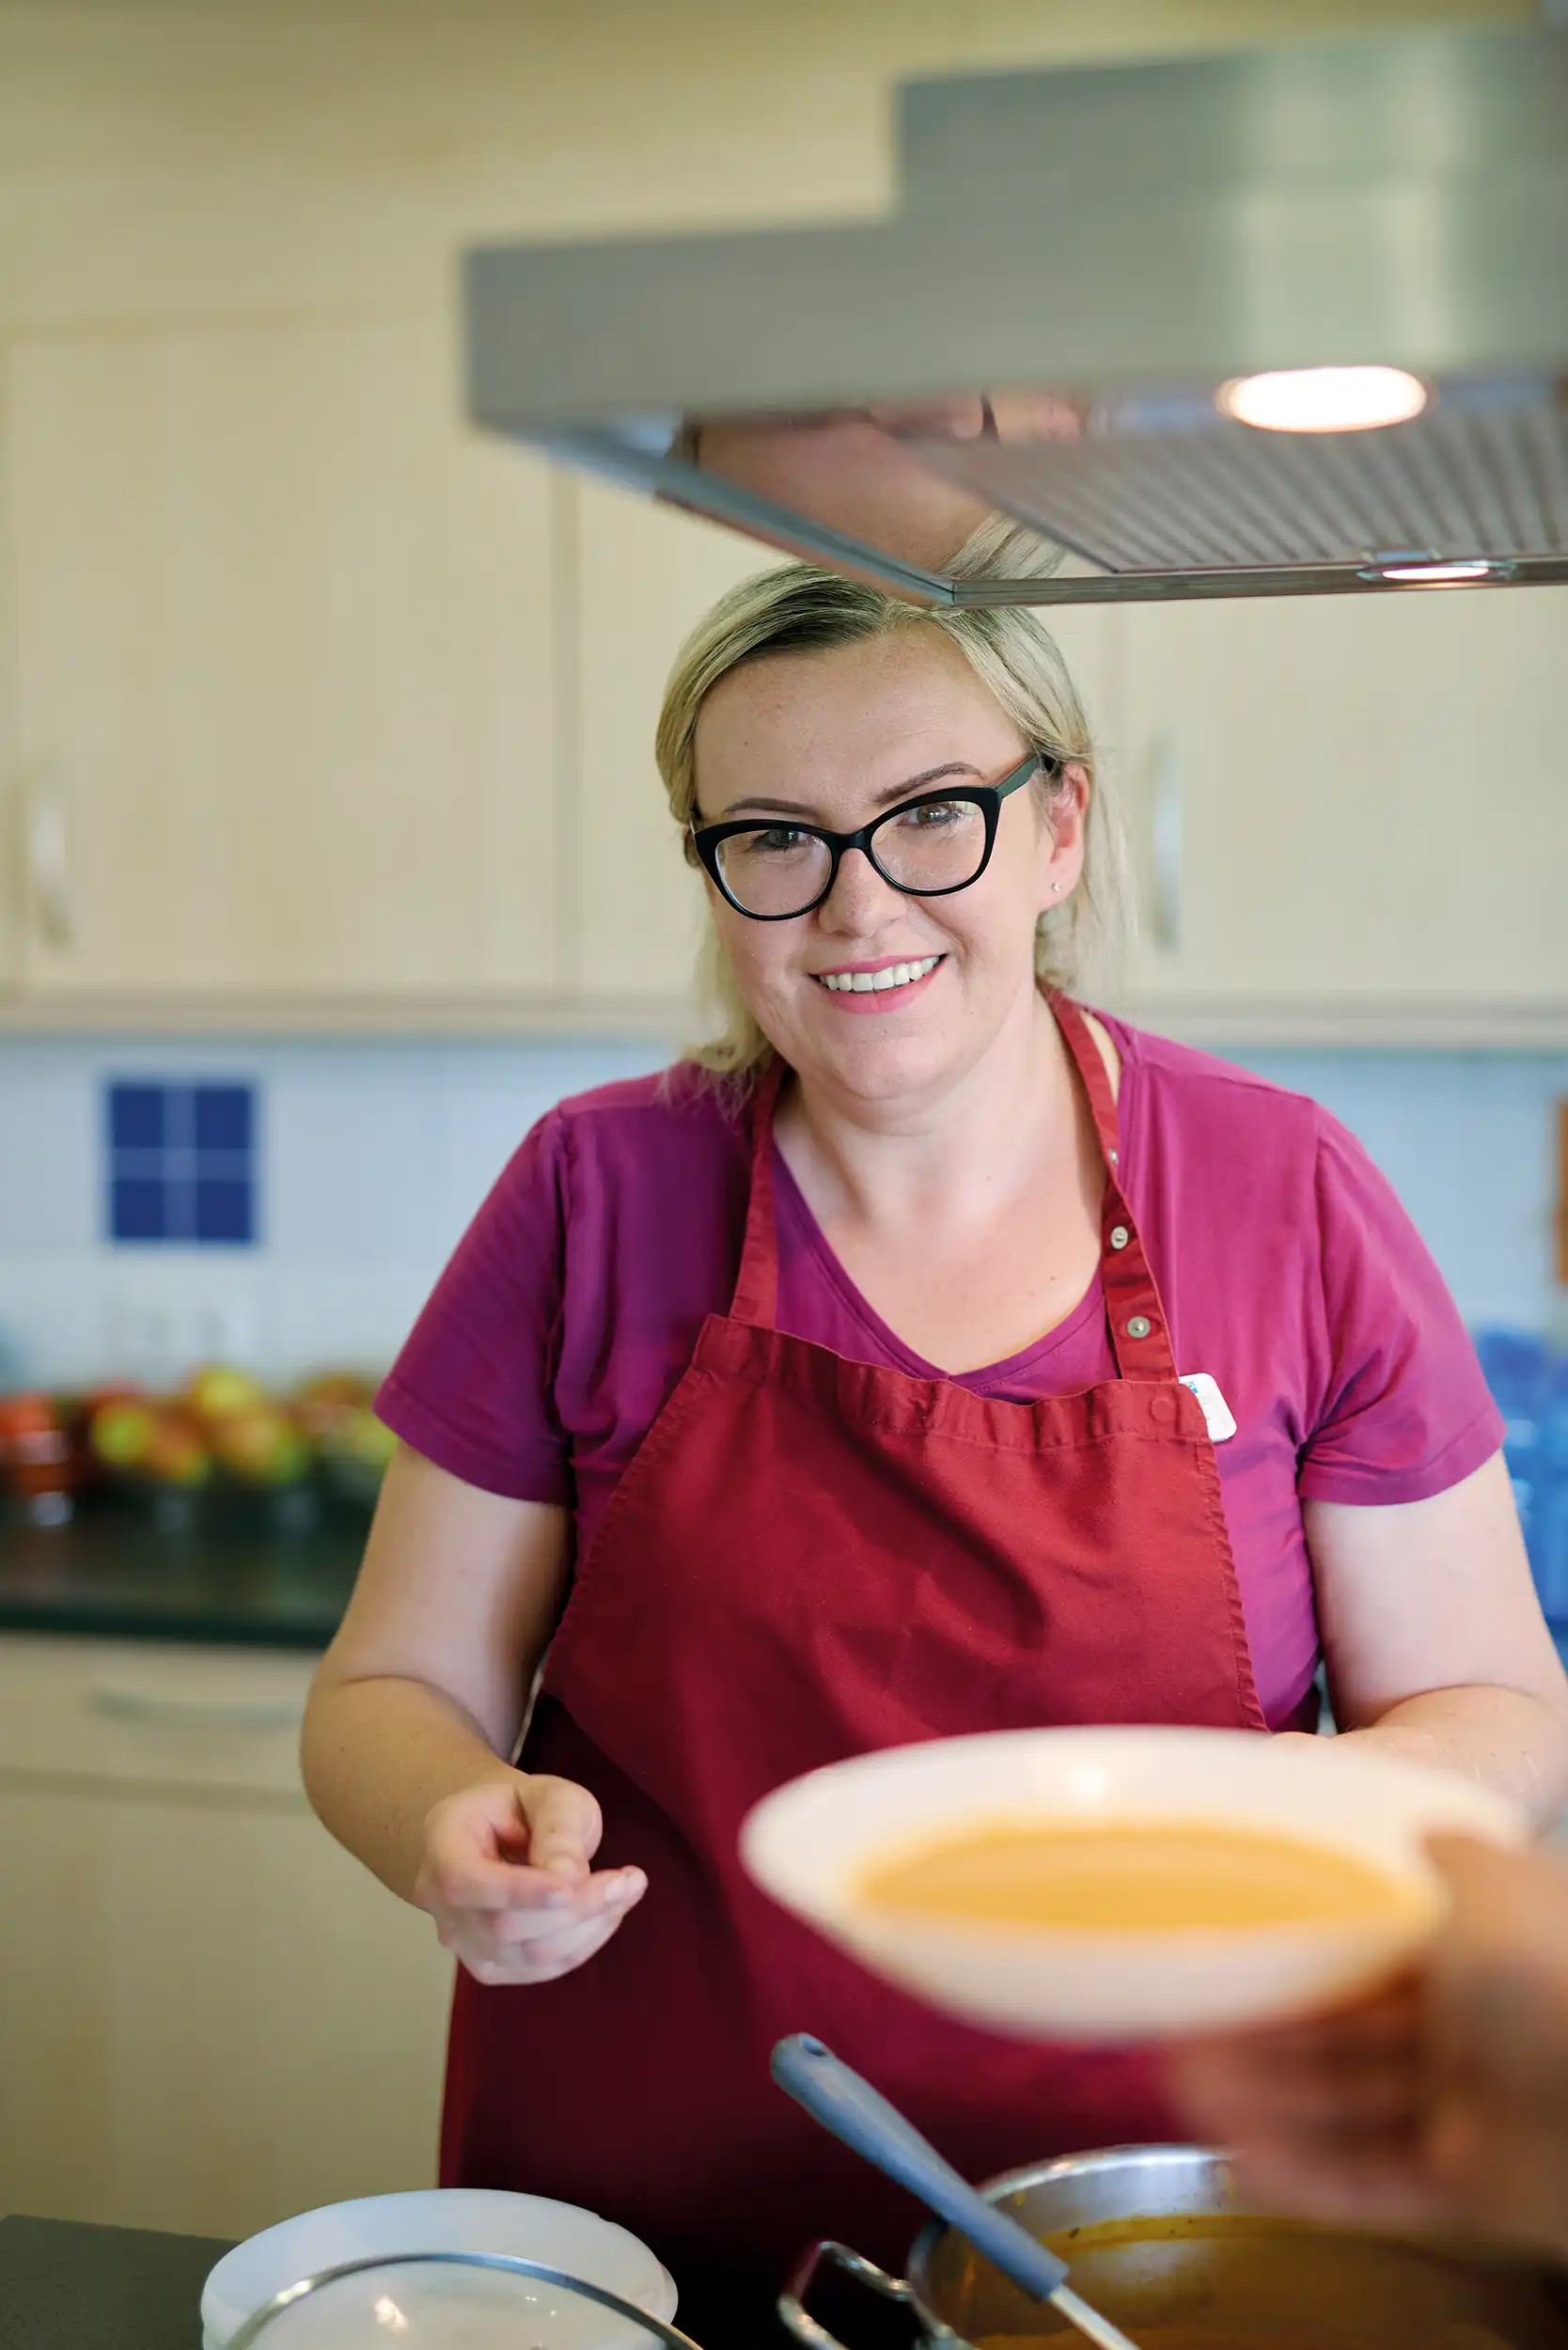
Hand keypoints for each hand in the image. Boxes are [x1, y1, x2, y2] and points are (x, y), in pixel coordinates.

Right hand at [413, 1771, 645, 1986]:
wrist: (499, 1833)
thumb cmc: (522, 1808)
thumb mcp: (546, 1794)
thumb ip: (556, 1828)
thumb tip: (569, 1879)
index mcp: (442, 1847)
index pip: (467, 1883)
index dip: (520, 1891)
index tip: (575, 1885)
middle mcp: (440, 1905)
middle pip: (504, 1926)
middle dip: (576, 1907)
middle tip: (630, 1879)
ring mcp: (464, 1943)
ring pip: (530, 1955)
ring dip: (591, 1926)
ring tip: (629, 1888)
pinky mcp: (495, 1967)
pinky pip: (543, 1969)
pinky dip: (586, 1943)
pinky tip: (610, 1911)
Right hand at [1166, 1835, 1567, 2254]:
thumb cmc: (1547, 1974)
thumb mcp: (1486, 1881)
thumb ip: (1441, 1852)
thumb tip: (1415, 1830)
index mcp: (1475, 1950)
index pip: (1366, 1948)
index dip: (1292, 1952)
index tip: (1224, 1952)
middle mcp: (1470, 2026)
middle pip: (1342, 2033)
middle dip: (1259, 2037)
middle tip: (1180, 2039)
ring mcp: (1470, 2111)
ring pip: (1347, 2109)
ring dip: (1265, 2104)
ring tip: (1189, 2096)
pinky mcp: (1471, 2190)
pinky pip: (1373, 2185)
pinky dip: (1307, 2180)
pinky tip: (1242, 2165)